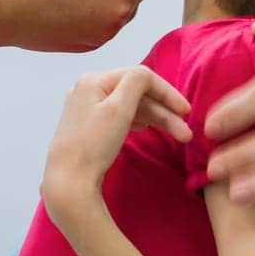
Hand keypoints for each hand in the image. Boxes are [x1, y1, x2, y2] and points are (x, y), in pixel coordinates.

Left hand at [42, 66, 191, 221]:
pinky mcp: (87, 126)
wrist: (68, 181)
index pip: (139, 77)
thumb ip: (137, 83)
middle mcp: (87, 89)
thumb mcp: (119, 109)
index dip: (166, 92)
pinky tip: (147, 129)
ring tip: (177, 137)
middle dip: (163, 111)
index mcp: (93, 80)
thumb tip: (147, 74)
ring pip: (129, 106)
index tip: (186, 111)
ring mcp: (86, 108)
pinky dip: (137, 121)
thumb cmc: (93, 145)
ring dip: (155, 119)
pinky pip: (119, 116)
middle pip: (135, 93)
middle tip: (186, 133)